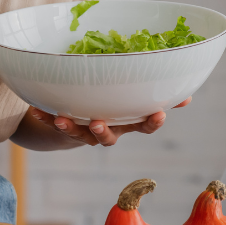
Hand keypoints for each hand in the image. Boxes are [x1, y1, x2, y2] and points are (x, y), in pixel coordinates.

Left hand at [28, 97, 190, 145]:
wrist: (77, 121)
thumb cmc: (111, 103)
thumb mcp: (132, 97)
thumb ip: (153, 89)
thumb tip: (187, 87)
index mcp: (126, 121)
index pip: (144, 125)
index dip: (152, 122)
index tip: (159, 114)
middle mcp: (107, 130)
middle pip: (108, 138)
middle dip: (103, 132)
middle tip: (97, 123)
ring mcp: (84, 132)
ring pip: (78, 135)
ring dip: (70, 128)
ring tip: (62, 120)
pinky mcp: (64, 128)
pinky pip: (54, 124)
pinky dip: (46, 117)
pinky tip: (38, 110)